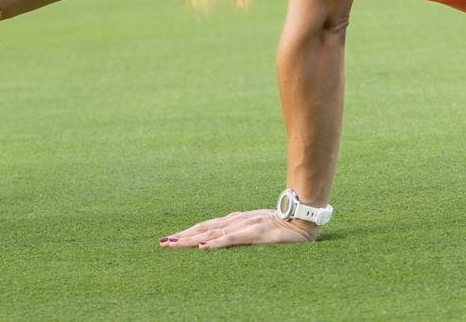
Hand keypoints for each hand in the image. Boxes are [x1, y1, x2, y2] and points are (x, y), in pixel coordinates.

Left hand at [159, 209, 318, 249]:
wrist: (303, 217)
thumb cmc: (280, 226)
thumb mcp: (255, 229)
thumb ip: (239, 234)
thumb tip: (220, 241)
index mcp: (234, 220)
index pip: (205, 227)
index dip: (186, 233)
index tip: (169, 240)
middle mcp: (235, 220)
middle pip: (203, 229)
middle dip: (182, 236)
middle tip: (162, 243)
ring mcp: (245, 225)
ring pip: (212, 233)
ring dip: (191, 239)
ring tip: (174, 244)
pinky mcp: (256, 232)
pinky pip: (232, 239)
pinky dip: (216, 243)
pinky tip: (203, 247)